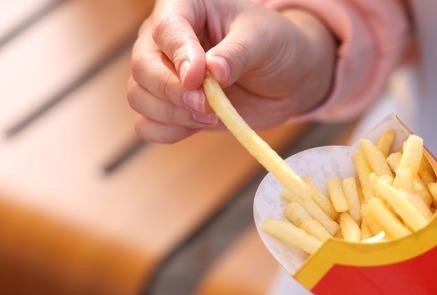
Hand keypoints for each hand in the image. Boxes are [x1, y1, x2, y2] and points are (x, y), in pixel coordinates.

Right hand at [127, 0, 335, 142]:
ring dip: (171, 114)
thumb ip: (237, 54)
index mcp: (185, 8)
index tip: (198, 78)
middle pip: (142, 66)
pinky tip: (197, 127)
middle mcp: (165, 40)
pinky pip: (148, 124)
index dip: (178, 55)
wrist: (288, 79)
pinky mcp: (172, 107)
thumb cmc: (274, 46)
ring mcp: (164, 74)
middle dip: (171, 91)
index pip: (166, 28)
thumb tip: (212, 72)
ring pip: (139, 96)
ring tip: (211, 117)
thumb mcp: (264, 40)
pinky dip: (167, 132)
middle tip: (206, 106)